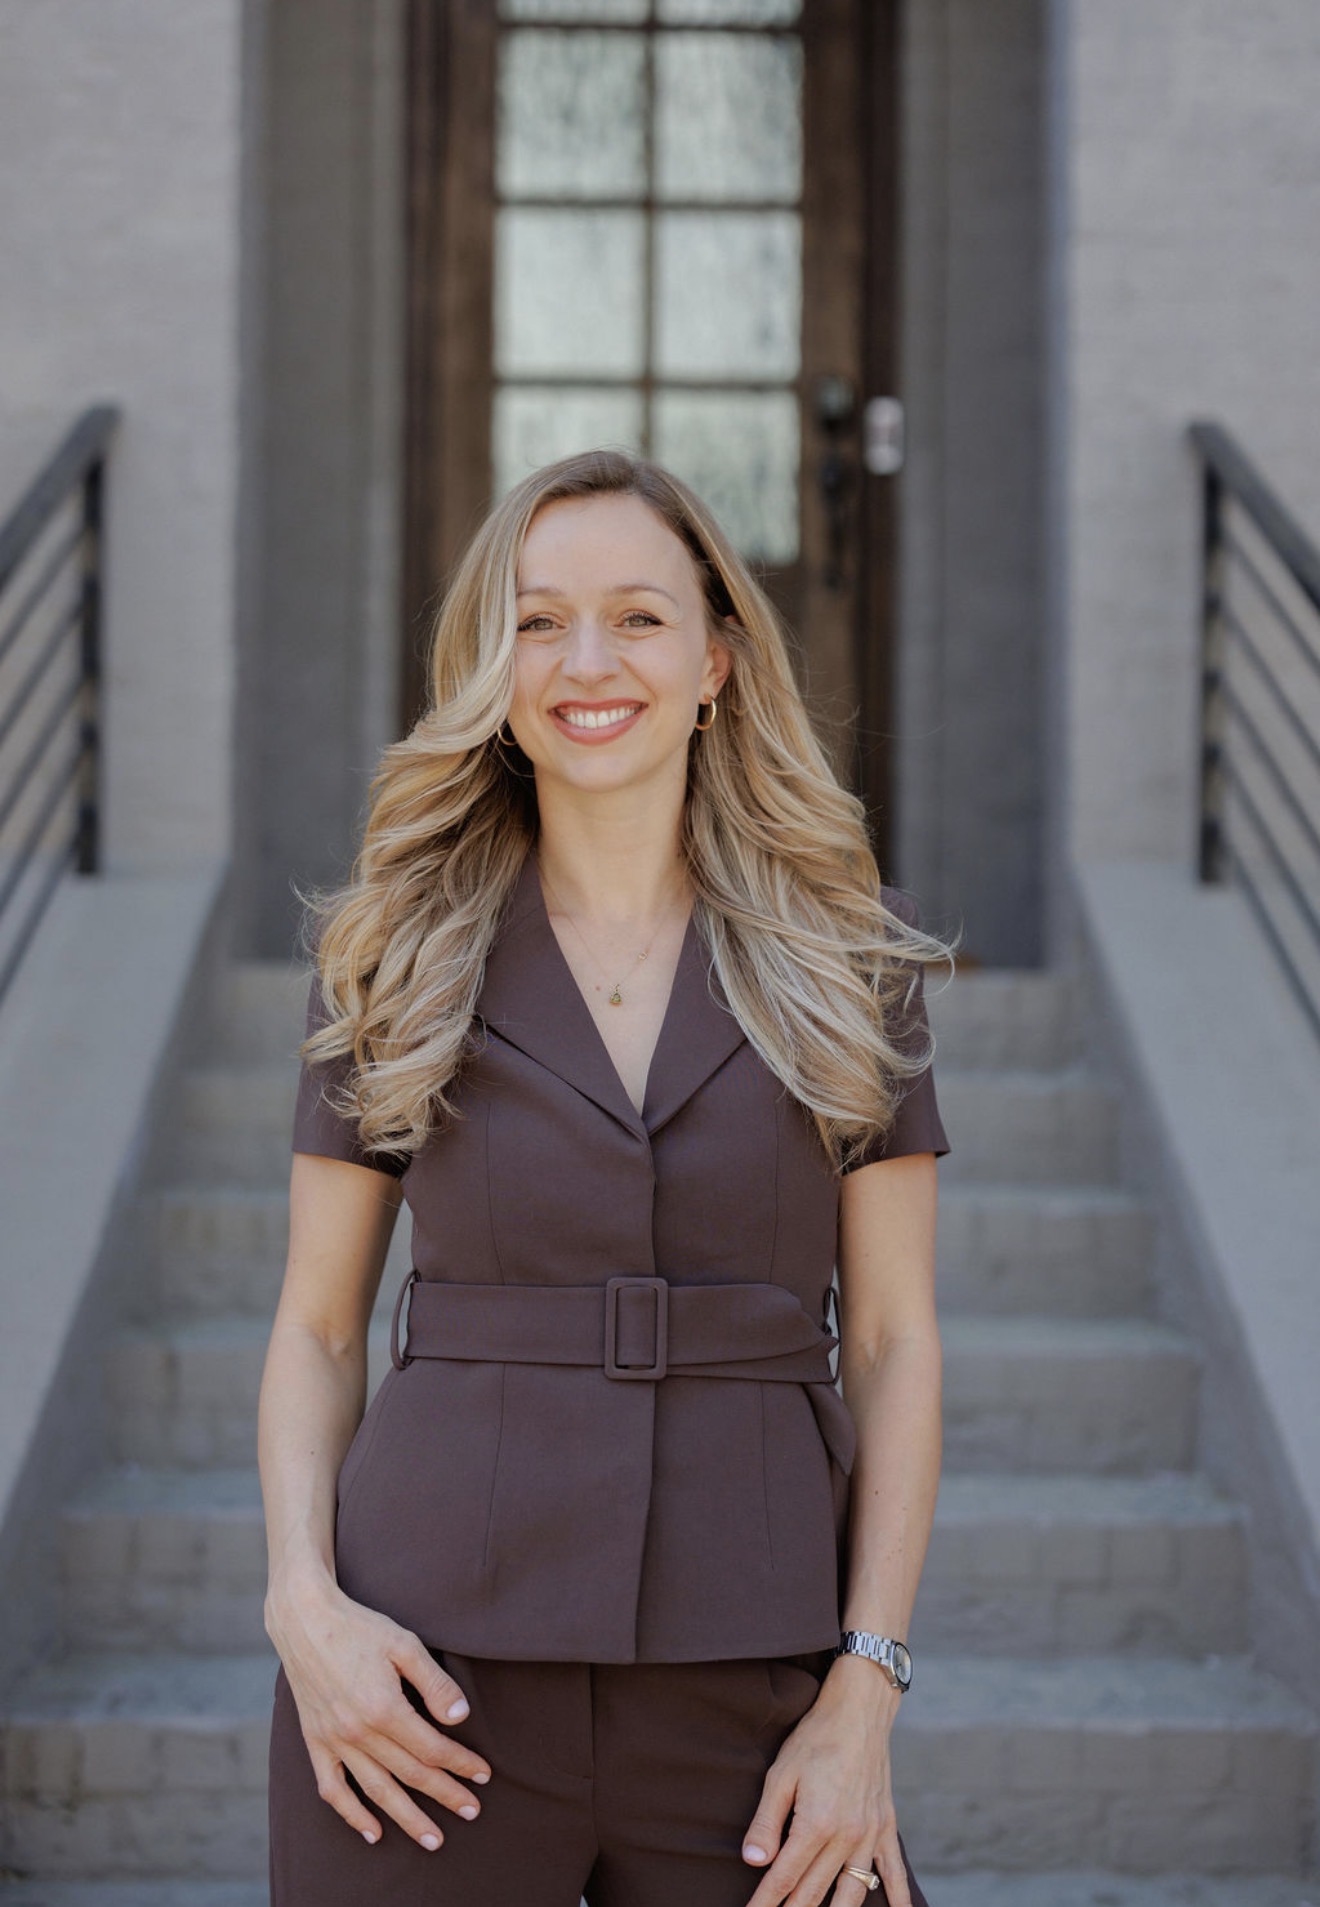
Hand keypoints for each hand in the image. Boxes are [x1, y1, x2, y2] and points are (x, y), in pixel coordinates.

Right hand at [266, 1569, 491, 1849]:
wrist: (304, 1620)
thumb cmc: (359, 1627)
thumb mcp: (404, 1644)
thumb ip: (434, 1684)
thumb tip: (460, 1718)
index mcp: (384, 1708)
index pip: (432, 1748)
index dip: (460, 1763)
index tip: (483, 1775)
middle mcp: (358, 1732)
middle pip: (410, 1774)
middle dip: (444, 1794)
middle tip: (471, 1811)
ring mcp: (334, 1740)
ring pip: (376, 1790)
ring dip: (406, 1817)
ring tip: (431, 1839)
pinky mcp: (315, 1741)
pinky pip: (332, 1788)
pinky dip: (351, 1814)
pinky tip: (372, 1831)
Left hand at [741, 1656, 910, 1906]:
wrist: (859, 1710)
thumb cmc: (815, 1738)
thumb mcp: (781, 1774)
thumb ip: (767, 1821)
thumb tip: (754, 1861)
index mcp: (816, 1823)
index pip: (784, 1876)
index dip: (766, 1901)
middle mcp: (846, 1836)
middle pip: (814, 1891)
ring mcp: (870, 1834)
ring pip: (852, 1892)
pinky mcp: (886, 1827)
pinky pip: (894, 1872)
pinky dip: (898, 1898)